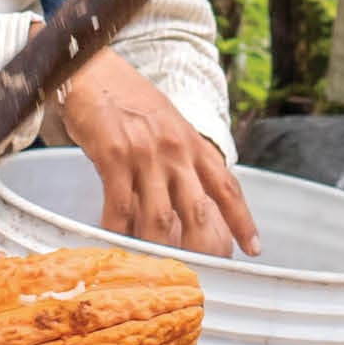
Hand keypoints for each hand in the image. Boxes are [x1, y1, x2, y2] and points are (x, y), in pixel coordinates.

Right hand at [56, 52, 259, 256]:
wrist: (90, 68)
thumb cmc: (128, 100)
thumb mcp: (167, 124)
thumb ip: (182, 157)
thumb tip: (192, 196)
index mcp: (192, 143)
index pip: (227, 186)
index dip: (242, 220)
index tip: (254, 248)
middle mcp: (175, 150)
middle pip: (199, 211)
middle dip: (205, 249)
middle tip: (204, 276)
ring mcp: (145, 153)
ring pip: (161, 217)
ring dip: (162, 250)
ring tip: (159, 273)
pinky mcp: (113, 155)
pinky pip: (120, 206)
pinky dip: (119, 232)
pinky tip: (117, 246)